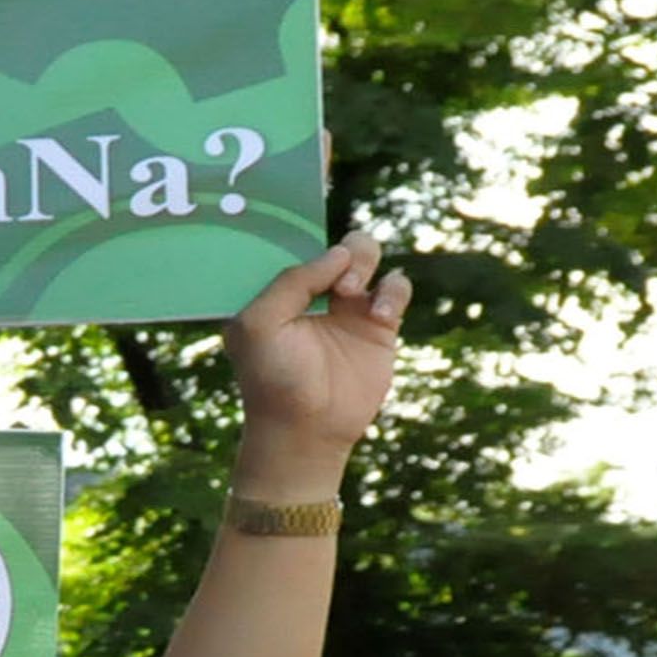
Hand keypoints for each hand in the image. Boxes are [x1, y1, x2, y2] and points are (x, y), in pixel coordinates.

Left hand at [221, 233, 411, 500]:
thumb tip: (338, 253)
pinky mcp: (379, 327)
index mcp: (280, 290)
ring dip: (366, 261)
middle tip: (338, 283)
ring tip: (351, 293)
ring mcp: (349, 308)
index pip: (300, 244)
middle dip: (345, 251)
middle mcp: (316, 294)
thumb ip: (291, 281)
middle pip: (342, 244)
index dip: (310, 235)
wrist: (304, 429)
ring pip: (369, 255)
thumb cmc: (272, 379)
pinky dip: (393, 290)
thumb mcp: (260, 324)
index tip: (317, 226)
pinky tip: (378, 313)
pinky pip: (396, 286)